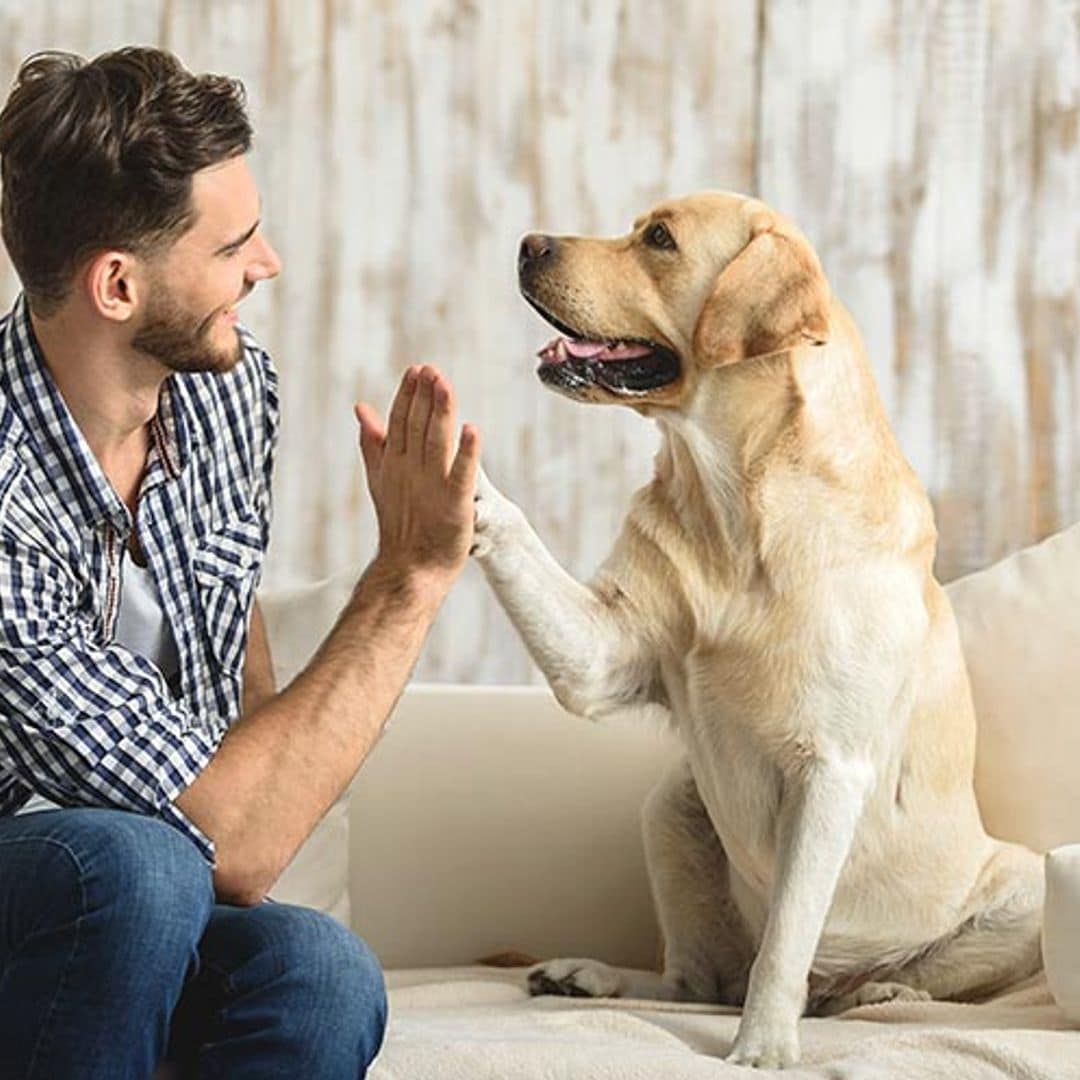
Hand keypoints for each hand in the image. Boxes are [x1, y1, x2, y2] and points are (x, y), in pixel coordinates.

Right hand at [354, 365, 479, 592]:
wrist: (409, 568)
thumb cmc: (401, 524)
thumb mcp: (381, 478)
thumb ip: (373, 443)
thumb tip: (361, 408)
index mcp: (396, 462)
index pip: (401, 421)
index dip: (409, 395)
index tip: (417, 370)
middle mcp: (412, 470)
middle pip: (417, 426)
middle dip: (424, 397)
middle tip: (431, 370)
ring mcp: (432, 486)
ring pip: (436, 442)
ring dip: (441, 413)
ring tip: (445, 386)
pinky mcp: (454, 503)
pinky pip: (461, 474)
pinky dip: (466, 453)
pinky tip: (471, 430)